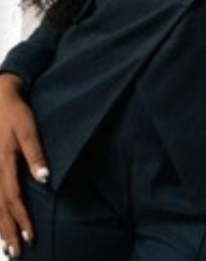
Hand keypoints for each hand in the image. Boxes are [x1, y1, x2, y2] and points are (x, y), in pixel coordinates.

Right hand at [0, 74, 47, 258]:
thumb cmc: (16, 114)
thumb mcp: (28, 130)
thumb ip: (35, 154)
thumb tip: (45, 179)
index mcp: (3, 164)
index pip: (12, 200)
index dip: (21, 220)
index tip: (29, 238)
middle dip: (7, 233)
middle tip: (16, 255)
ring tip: (7, 248)